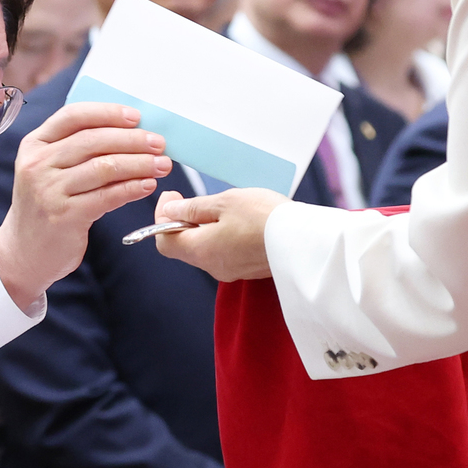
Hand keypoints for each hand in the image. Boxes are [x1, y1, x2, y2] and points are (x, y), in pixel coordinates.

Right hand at [0, 102, 170, 309]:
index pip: (73, 116)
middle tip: (159, 143)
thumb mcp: (49, 170)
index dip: (107, 113)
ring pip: (103, 167)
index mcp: (34, 144)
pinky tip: (148, 185)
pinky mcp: (64, 217)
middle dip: (132, 139)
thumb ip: (77, 149)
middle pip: (92, 141)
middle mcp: (38, 164)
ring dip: (138, 164)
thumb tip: (130, 132)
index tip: (136, 116)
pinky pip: (106, 196)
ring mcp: (48, 191)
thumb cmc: (47, 205)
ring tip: (162, 165)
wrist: (25, 251)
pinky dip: (132, 188)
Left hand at [151, 188, 286, 280]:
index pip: (164, 241)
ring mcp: (231, 270)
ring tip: (219, 206)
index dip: (161, 219)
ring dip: (203, 227)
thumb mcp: (224, 202)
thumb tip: (172, 211)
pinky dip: (221, 235)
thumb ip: (193, 208)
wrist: (305, 240)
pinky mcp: (248, 268)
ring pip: (204, 248)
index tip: (173, 197)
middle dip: (181, 221)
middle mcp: (212, 266)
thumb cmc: (265, 218)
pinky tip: (238, 219)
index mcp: (200, 250)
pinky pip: (224, 252)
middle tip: (191, 199)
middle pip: (183, 246)